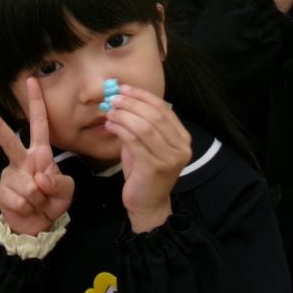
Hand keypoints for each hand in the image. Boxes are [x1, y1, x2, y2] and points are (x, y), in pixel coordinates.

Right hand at [0, 78, 73, 235]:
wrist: (37, 226)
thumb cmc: (52, 200)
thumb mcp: (66, 190)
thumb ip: (59, 182)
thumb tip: (38, 177)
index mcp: (40, 153)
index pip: (40, 124)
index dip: (37, 103)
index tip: (32, 81)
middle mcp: (21, 160)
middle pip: (9, 141)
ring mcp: (10, 175)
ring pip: (28, 185)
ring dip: (39, 200)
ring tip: (38, 202)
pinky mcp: (1, 192)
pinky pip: (20, 200)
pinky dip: (29, 208)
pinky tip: (27, 208)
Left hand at [106, 85, 190, 232]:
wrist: (147, 204)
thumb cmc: (144, 171)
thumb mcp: (146, 144)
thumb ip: (140, 124)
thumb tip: (121, 98)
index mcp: (182, 138)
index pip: (164, 108)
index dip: (143, 96)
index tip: (124, 88)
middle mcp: (181, 147)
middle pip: (155, 116)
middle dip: (132, 103)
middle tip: (114, 98)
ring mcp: (170, 158)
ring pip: (145, 127)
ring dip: (124, 115)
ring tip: (110, 111)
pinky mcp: (155, 168)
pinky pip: (135, 142)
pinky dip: (121, 130)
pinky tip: (110, 125)